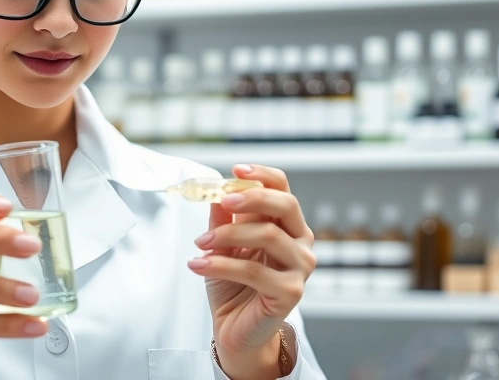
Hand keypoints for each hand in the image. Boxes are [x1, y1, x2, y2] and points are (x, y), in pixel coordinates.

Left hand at [188, 165, 315, 379]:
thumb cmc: (233, 285)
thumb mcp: (221, 244)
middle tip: (223, 199)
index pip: (283, 190)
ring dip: (227, 235)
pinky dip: (221, 265)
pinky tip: (198, 265)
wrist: (235, 328)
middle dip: (252, 197)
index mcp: (287, 226)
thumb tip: (215, 190)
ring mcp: (300, 269)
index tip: (236, 169)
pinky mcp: (291, 293)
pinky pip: (254, 271)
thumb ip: (222, 218)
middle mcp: (300, 243)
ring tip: (200, 244)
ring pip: (268, 236)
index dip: (262, 175)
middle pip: (285, 206)